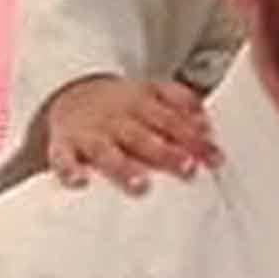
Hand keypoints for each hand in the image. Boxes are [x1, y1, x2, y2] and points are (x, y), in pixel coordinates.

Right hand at [40, 75, 217, 190]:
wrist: (69, 93)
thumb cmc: (121, 104)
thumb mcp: (151, 92)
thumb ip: (181, 102)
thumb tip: (208, 123)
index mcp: (141, 104)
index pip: (173, 121)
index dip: (195, 139)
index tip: (216, 158)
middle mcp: (117, 119)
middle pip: (144, 136)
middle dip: (166, 153)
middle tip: (188, 169)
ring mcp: (90, 133)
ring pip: (107, 151)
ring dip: (124, 168)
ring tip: (141, 186)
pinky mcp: (63, 146)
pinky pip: (62, 158)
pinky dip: (69, 170)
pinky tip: (80, 182)